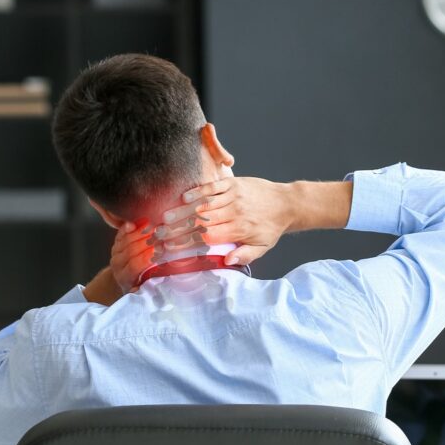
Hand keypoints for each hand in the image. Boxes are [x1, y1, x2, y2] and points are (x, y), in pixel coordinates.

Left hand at [109, 220, 156, 292]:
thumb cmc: (141, 284)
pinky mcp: (117, 242)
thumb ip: (152, 284)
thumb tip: (162, 278)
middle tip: (162, 235)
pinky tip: (143, 220)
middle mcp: (118, 264)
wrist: (126, 278)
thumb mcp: (146, 288)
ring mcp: (116, 252)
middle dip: (148, 241)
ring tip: (157, 227)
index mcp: (125, 278)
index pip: (134, 265)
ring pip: (128, 239)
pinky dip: (132, 225)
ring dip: (143, 231)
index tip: (161, 250)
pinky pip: (123, 231)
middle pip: (131, 249)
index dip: (147, 256)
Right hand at [158, 177, 293, 265]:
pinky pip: (212, 187)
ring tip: (164, 218)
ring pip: (203, 204)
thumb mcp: (261, 247)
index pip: (207, 237)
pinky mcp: (233, 183)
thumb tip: (226, 260)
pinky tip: (183, 197)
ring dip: (182, 210)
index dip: (186, 242)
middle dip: (177, 228)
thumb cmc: (270, 228)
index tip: (169, 247)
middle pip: (200, 221)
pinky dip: (197, 191)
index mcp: (239, 230)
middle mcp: (234, 212)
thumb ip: (244, 255)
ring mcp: (233, 196)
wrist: (286, 203)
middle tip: (158, 233)